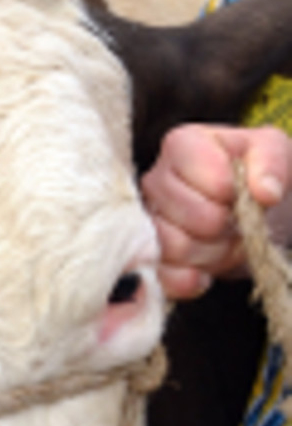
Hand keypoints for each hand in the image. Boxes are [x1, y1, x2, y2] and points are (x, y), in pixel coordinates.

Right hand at [141, 124, 291, 299]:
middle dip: (224, 226)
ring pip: (174, 247)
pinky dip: (189, 280)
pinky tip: (206, 273)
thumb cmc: (258, 175)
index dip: (231, 191)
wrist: (253, 211)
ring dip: (211, 253)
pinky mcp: (147, 256)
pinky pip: (161, 276)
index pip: (207, 176)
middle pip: (190, 216)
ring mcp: (147, 220)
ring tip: (223, 242)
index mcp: (182, 145)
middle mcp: (154, 180)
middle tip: (236, 222)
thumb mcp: (277, 153)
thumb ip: (272, 162)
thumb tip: (265, 192)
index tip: (243, 191)